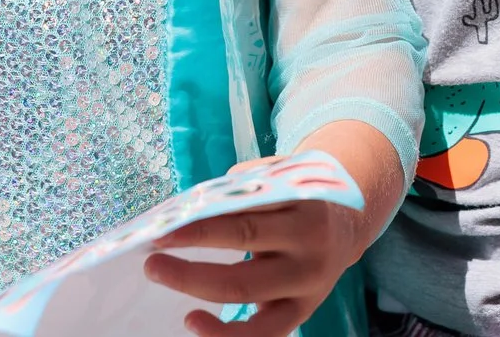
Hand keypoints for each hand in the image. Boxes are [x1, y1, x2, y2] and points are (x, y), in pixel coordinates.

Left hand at [144, 191, 369, 336]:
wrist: (346, 226)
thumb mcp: (279, 177)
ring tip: (161, 276)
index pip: (245, 207)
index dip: (201, 218)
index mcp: (301, 199)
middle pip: (243, 242)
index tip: (163, 225)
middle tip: (152, 255)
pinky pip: (264, 333)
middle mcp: (308, 240)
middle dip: (192, 247)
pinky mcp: (304, 311)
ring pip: (247, 289)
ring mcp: (308, 280)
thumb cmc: (296, 198)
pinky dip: (226, 333)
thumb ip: (241, 187)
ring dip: (196, 285)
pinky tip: (194, 321)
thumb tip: (188, 208)